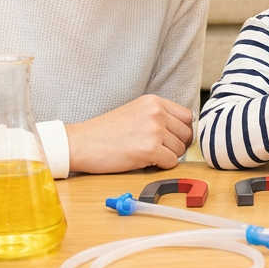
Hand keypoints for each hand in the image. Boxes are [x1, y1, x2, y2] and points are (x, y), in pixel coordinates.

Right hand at [66, 94, 193, 173]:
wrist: (81, 143)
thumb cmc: (104, 132)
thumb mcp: (134, 112)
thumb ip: (157, 116)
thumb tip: (180, 131)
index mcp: (154, 102)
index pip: (187, 116)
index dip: (182, 131)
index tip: (173, 139)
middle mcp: (156, 112)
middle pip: (186, 134)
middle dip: (177, 146)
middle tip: (161, 151)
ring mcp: (154, 130)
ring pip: (180, 149)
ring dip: (168, 156)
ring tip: (148, 155)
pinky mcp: (150, 149)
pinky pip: (171, 162)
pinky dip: (162, 166)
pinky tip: (146, 162)